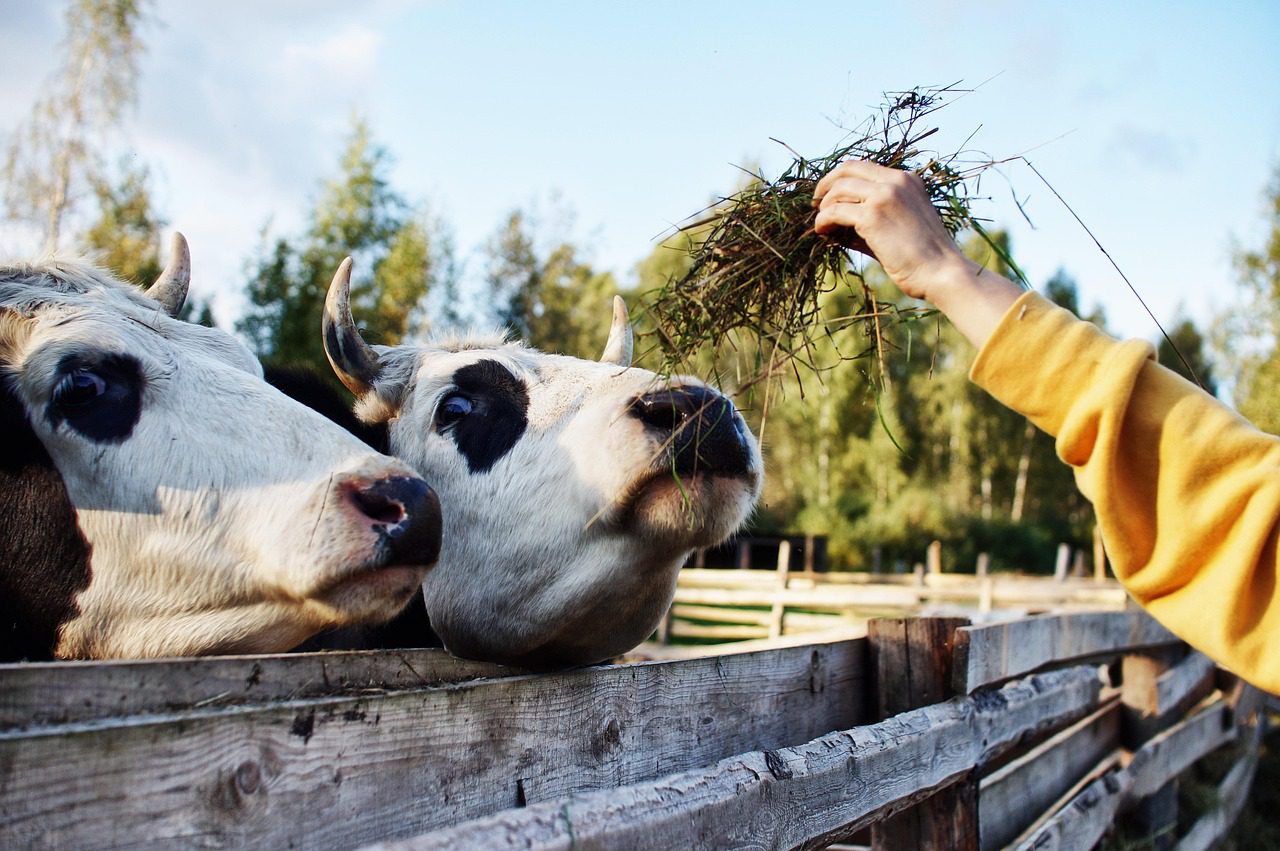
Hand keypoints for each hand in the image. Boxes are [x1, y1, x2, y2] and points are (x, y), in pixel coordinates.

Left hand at [812, 159, 1022, 348]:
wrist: (942, 272)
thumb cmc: (923, 257)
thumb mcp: (899, 225)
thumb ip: (871, 217)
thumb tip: (835, 222)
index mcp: (907, 179)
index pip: (864, 166)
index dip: (841, 178)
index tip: (829, 195)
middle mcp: (896, 181)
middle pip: (847, 169)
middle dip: (826, 185)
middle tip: (816, 204)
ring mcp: (884, 196)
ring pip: (838, 189)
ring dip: (824, 207)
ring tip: (822, 224)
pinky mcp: (872, 216)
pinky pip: (835, 211)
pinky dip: (823, 221)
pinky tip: (823, 232)